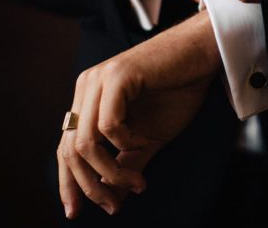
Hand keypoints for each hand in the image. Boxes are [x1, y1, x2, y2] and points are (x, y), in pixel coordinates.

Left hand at [57, 11, 220, 218]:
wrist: (202, 56)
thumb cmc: (178, 90)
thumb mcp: (148, 138)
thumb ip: (127, 164)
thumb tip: (112, 199)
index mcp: (88, 99)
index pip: (65, 148)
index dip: (69, 182)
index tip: (77, 212)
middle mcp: (86, 87)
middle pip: (70, 149)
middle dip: (90, 185)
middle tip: (114, 206)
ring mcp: (99, 79)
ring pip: (85, 141)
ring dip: (110, 171)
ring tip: (136, 182)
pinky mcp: (117, 75)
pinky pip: (109, 123)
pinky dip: (125, 142)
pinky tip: (143, 141)